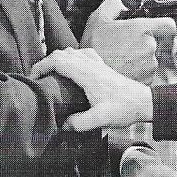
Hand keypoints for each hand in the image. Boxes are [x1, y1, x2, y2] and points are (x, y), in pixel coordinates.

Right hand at [30, 47, 153, 130]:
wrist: (144, 102)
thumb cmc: (124, 108)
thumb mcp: (100, 119)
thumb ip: (78, 123)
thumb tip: (62, 125)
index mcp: (87, 74)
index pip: (59, 60)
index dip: (42, 65)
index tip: (33, 77)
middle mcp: (91, 64)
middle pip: (63, 53)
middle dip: (46, 62)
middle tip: (37, 78)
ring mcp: (98, 63)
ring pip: (72, 52)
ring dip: (58, 59)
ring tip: (50, 74)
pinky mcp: (102, 66)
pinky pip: (82, 54)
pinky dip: (71, 57)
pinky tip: (71, 69)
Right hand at [81, 0, 175, 81]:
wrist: (87, 77)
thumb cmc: (92, 48)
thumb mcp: (98, 17)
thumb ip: (115, 5)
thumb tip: (124, 8)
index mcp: (142, 29)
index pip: (168, 25)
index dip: (162, 26)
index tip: (153, 29)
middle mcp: (150, 47)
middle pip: (155, 43)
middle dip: (142, 44)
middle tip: (124, 47)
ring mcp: (149, 66)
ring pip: (150, 59)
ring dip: (139, 59)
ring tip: (120, 60)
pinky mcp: (147, 81)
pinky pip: (146, 74)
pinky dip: (137, 73)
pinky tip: (121, 70)